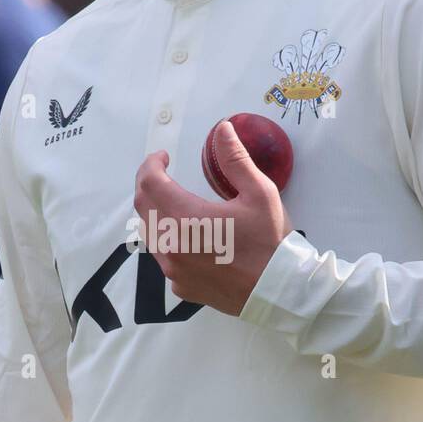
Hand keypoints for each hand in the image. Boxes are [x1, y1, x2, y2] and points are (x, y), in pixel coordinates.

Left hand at [133, 119, 293, 315]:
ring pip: (150, 233)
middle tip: (164, 173)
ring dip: (156, 212)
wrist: (279, 292)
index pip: (149, 183)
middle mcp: (172, 246)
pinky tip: (188, 236)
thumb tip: (222, 129)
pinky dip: (168, 240)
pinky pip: (164, 257)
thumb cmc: (270, 242)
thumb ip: (235, 159)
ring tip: (174, 200)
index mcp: (186, 219)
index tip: (164, 157)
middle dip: (149, 185)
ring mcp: (173, 270)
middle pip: (143, 207)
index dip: (151, 164)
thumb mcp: (259, 193)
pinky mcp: (180, 286)